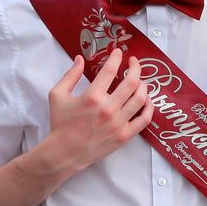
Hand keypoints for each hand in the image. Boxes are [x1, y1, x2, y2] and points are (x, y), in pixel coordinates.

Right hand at [44, 49, 151, 175]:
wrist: (64, 153)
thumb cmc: (60, 124)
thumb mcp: (57, 95)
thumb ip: (70, 75)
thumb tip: (80, 59)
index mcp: (91, 96)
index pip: (110, 70)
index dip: (116, 57)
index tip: (119, 52)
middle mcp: (107, 109)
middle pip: (131, 82)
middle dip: (135, 67)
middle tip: (134, 62)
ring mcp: (118, 123)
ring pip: (140, 99)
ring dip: (143, 85)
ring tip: (140, 81)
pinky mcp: (124, 136)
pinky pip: (144, 119)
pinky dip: (149, 107)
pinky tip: (146, 100)